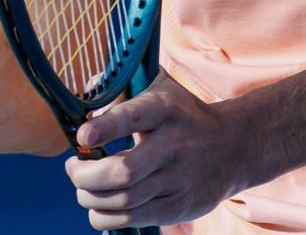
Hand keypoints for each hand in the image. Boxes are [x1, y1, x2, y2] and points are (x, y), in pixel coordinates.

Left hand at [63, 72, 246, 229]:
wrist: (233, 147)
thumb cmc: (182, 114)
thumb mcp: (159, 87)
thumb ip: (119, 88)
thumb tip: (83, 104)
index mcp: (165, 108)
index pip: (133, 117)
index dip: (104, 128)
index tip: (82, 137)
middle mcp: (174, 145)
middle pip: (122, 172)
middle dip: (84, 175)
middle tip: (72, 168)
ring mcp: (179, 180)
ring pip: (123, 200)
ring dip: (90, 197)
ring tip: (82, 187)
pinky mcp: (180, 207)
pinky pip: (133, 218)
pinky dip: (106, 215)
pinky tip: (98, 205)